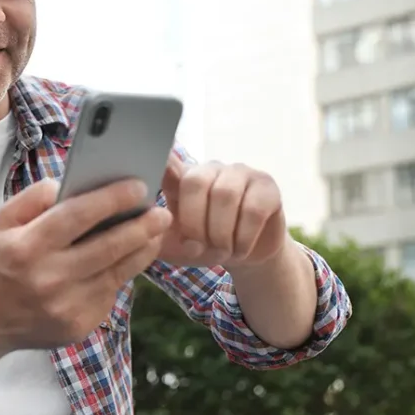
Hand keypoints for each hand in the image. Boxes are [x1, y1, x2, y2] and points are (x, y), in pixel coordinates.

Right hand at [0, 178, 171, 350]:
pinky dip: (123, 272)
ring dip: (142, 249)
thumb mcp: (4, 221)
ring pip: (117, 272)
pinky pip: (110, 292)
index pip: (77, 216)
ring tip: (157, 231)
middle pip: (107, 247)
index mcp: (28, 247)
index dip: (111, 200)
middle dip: (141, 226)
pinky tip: (131, 256)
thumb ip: (35, 197)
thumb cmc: (2, 262)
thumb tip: (71, 186)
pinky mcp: (80, 325)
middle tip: (163, 212)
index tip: (138, 186)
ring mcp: (66, 306)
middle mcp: (48, 278)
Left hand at [158, 155, 287, 270]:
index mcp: (182, 178)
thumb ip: (157, 234)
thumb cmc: (203, 246)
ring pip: (225, 195)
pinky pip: (253, 209)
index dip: (161, 159)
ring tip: (222, 251)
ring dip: (221, 233)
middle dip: (195, 222)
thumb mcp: (175, 246)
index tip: (147, 163)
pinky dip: (243, 237)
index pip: (168, 161)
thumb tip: (148, 228)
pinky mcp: (267, 186)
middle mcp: (210, 168)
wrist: (244, 255)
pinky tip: (240, 248)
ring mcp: (240, 173)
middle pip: (196, 182)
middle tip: (199, 247)